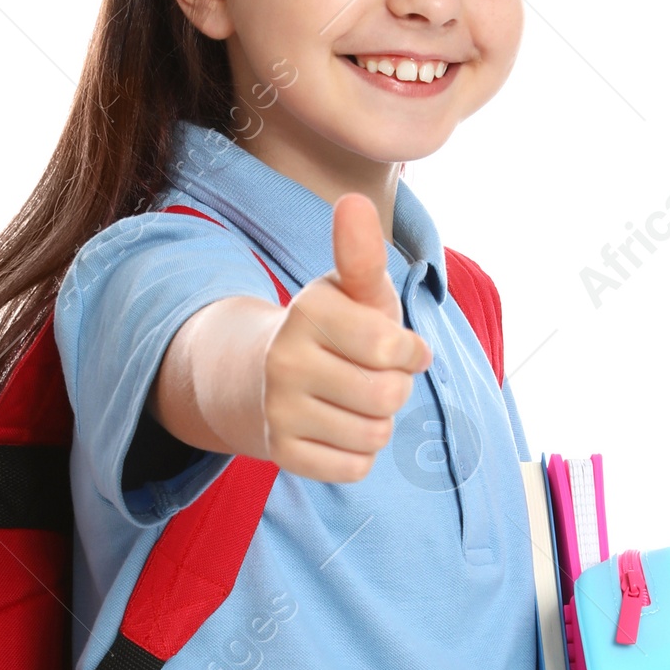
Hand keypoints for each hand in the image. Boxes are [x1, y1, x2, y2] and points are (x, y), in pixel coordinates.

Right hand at [257, 191, 431, 479]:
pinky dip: (358, 454)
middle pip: (387, 397)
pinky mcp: (281, 454)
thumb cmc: (333, 329)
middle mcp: (285, 361)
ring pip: (372, 436)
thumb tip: (352, 201)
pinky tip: (338, 429)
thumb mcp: (351, 290)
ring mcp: (278, 411)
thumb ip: (360, 253)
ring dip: (377, 423)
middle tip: (372, 377)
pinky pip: (353, 469)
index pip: (389, 348)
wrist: (262, 376)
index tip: (397, 347)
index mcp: (308, 312)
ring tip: (354, 402)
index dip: (408, 353)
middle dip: (394, 389)